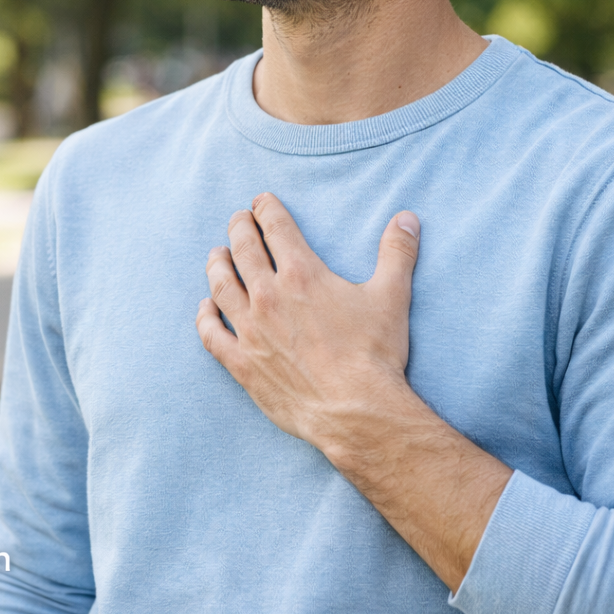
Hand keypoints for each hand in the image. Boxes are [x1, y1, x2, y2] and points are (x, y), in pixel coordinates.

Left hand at [195, 192, 420, 465]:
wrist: (357, 413)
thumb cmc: (375, 354)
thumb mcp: (391, 296)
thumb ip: (397, 252)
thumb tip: (409, 217)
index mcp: (301, 274)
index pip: (275, 227)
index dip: (266, 208)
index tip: (261, 200)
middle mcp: (268, 296)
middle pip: (242, 249)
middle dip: (239, 227)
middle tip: (239, 218)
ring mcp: (250, 330)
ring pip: (220, 286)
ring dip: (217, 265)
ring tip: (217, 255)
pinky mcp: (242, 363)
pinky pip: (211, 334)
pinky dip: (204, 317)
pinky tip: (205, 307)